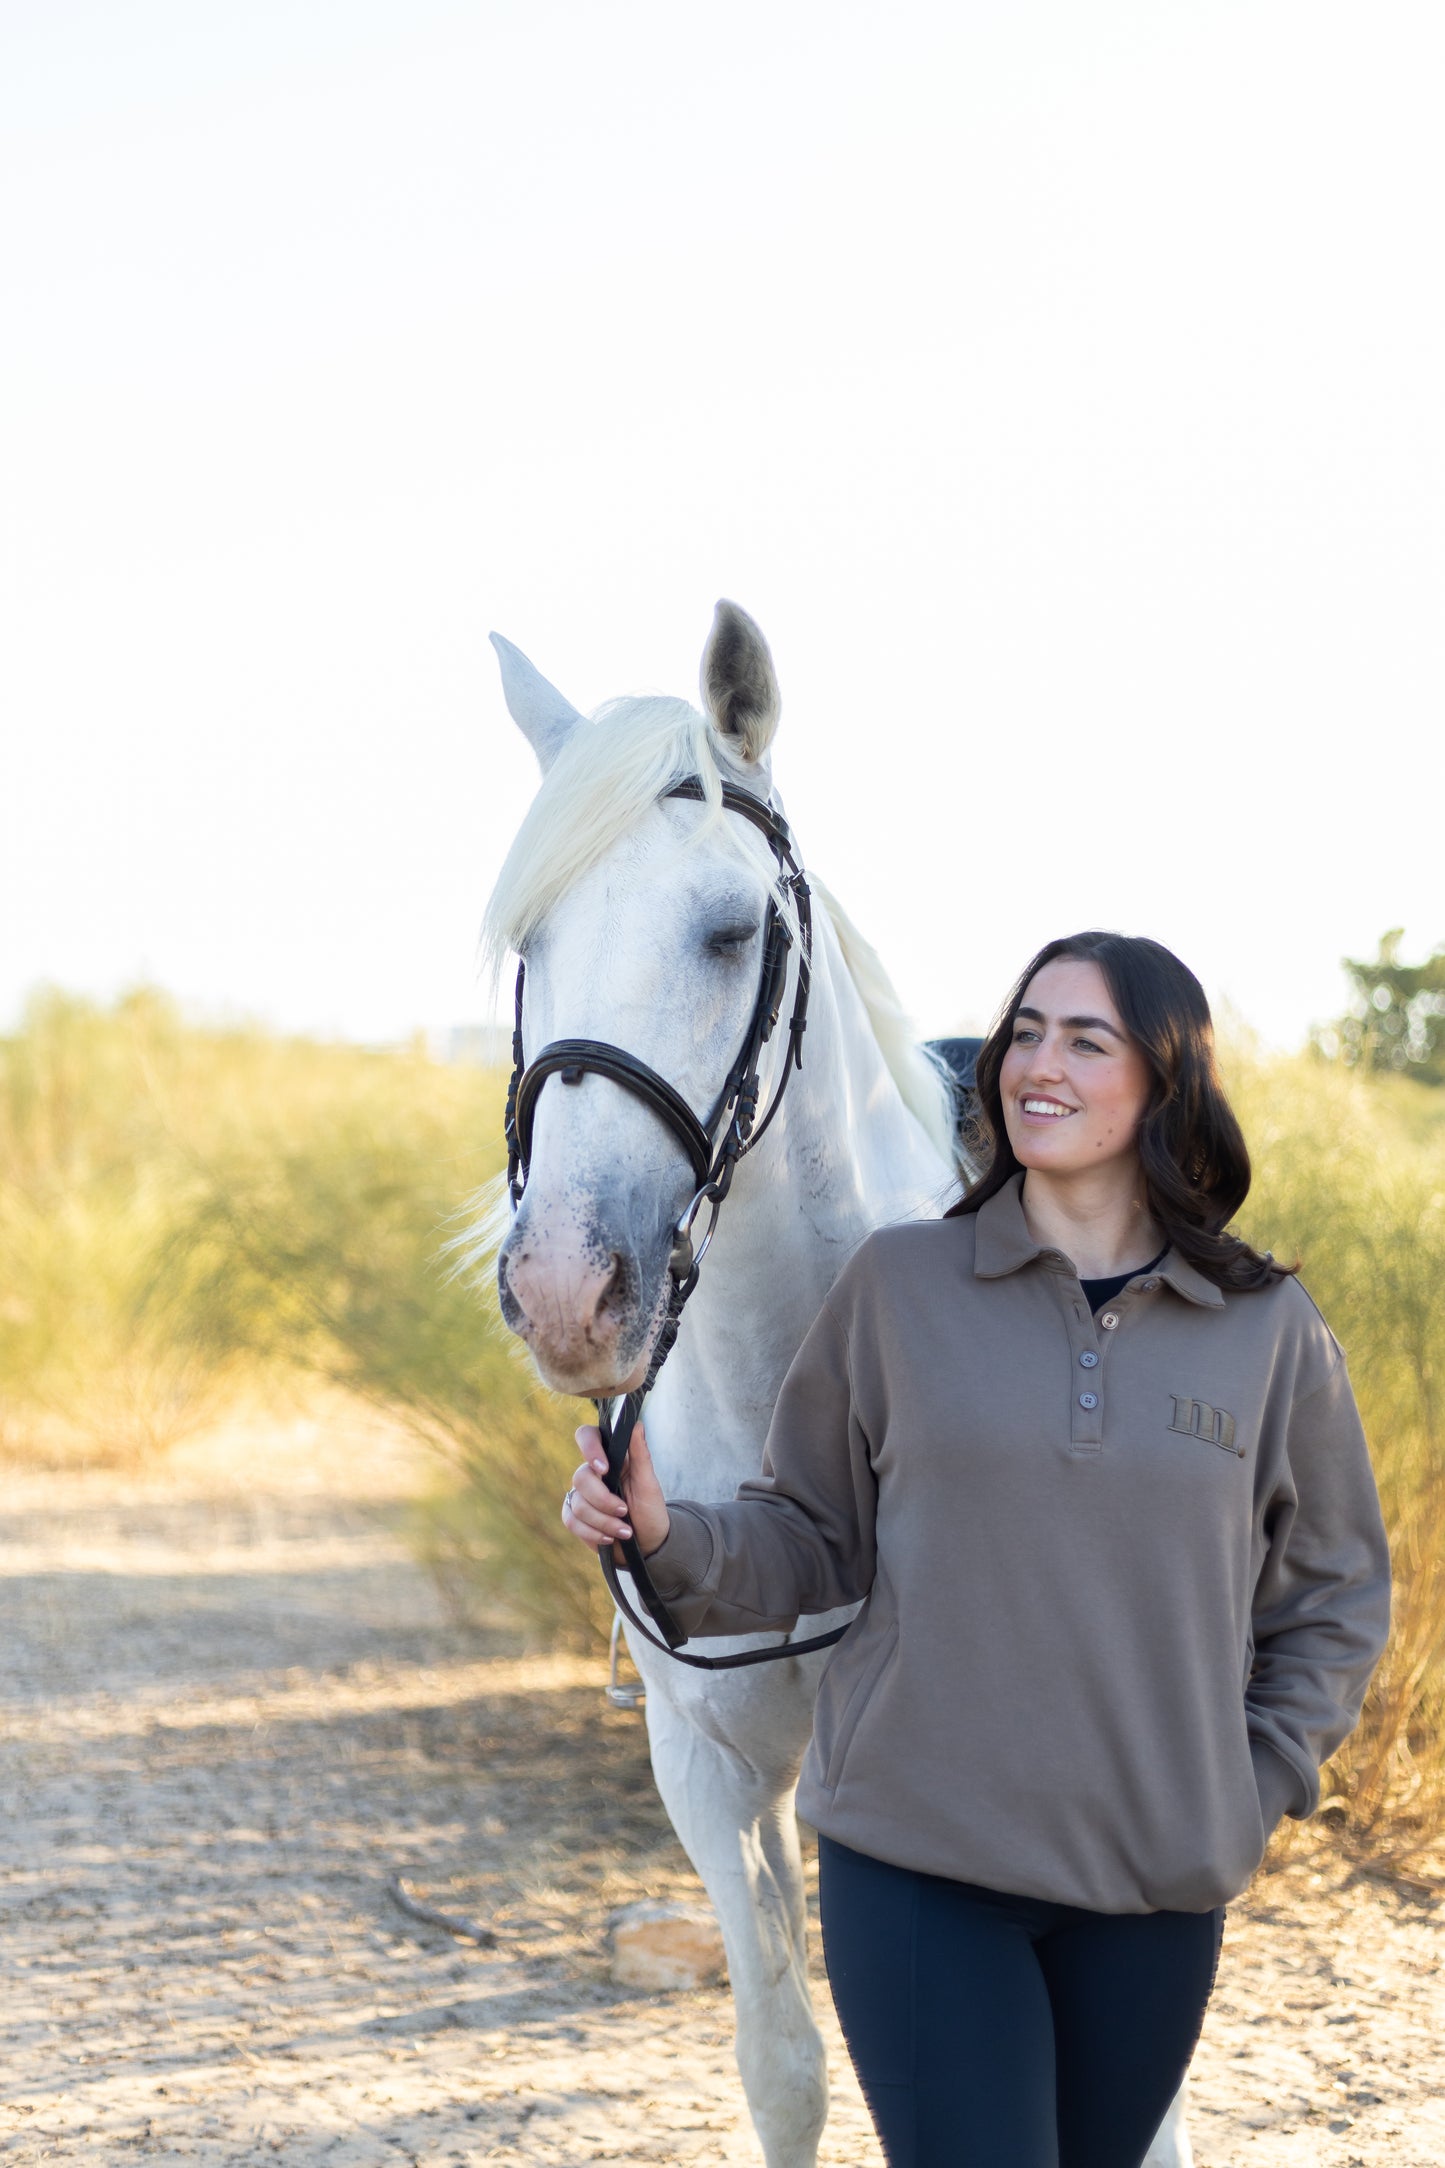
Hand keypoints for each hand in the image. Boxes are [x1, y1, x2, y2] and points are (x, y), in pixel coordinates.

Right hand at [562, 1420, 670, 1560]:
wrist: (648, 1543)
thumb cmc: (650, 1509)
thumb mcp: (649, 1483)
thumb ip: (641, 1454)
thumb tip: (636, 1423)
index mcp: (610, 1457)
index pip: (587, 1436)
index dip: (589, 1448)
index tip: (604, 1469)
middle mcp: (592, 1472)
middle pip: (581, 1477)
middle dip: (603, 1500)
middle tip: (625, 1511)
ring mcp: (581, 1494)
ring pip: (578, 1504)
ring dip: (604, 1522)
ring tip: (625, 1531)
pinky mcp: (574, 1515)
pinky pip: (571, 1520)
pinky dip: (592, 1533)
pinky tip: (609, 1539)